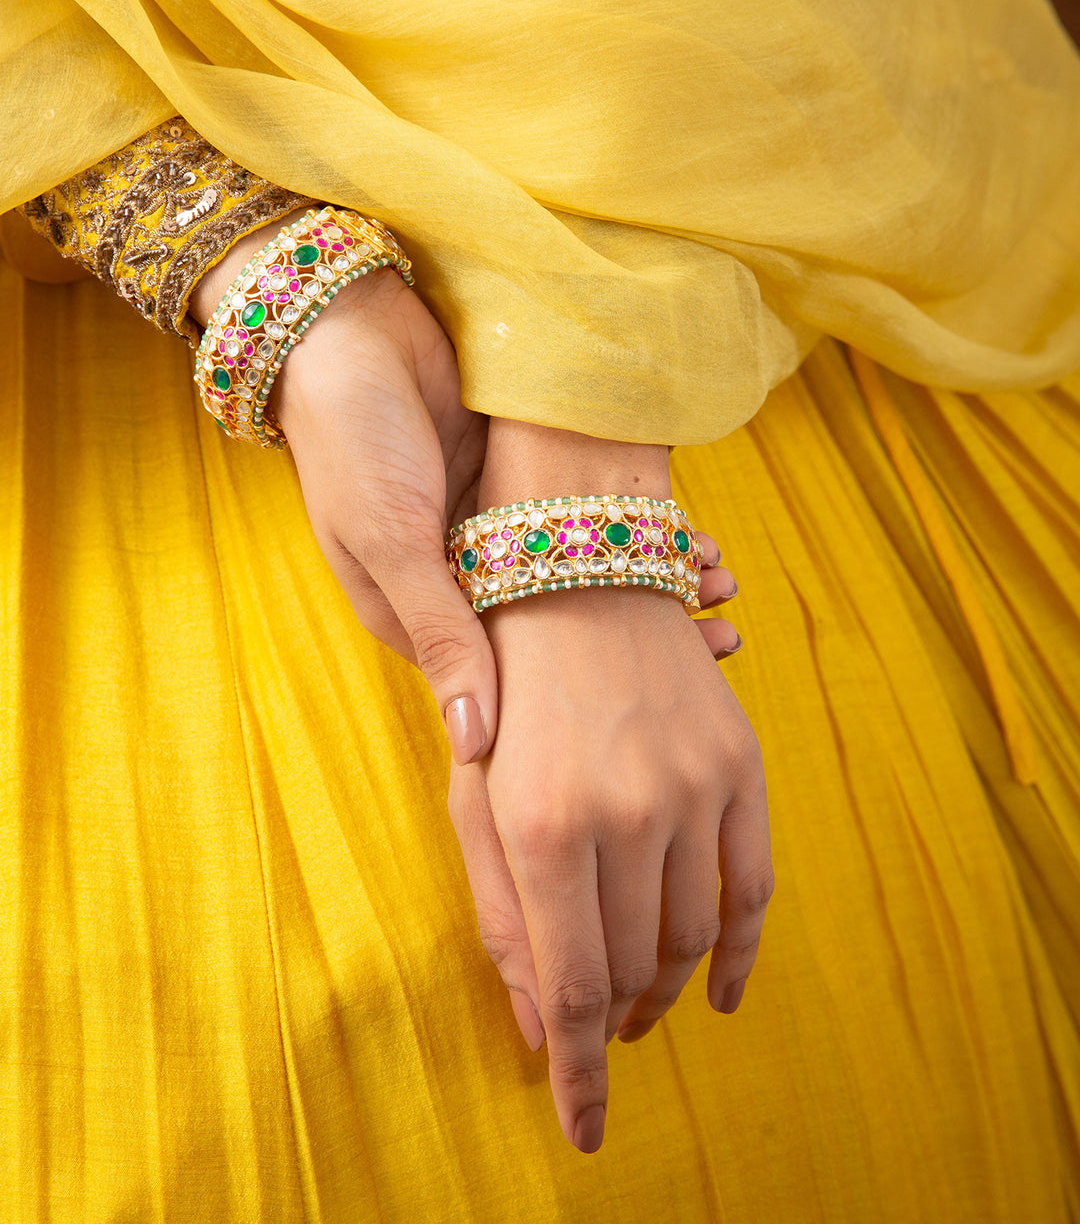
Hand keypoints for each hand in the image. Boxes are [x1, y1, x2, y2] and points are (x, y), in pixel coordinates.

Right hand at [192, 221, 742, 761]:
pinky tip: (687, 530)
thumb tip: (475, 746)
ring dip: (650, 575)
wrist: (345, 326)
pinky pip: (586, 514)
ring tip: (721, 583)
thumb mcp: (390, 541)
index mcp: (423, 616)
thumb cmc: (352, 440)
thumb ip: (441, 634)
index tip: (669, 701)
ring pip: (584, 571)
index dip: (592, 696)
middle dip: (642, 631)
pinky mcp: (516, 480)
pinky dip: (635, 523)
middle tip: (723, 636)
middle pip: (564, 628)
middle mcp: (464, 583)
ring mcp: (493, 528)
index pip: (517, 682)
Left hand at [447, 586, 770, 1154]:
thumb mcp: (472, 799)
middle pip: (633, 969)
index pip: (573, 990)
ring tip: (639, 1006)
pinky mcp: (738, 764)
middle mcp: (625, 813)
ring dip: (664, 990)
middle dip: (612, 1025)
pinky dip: (740, 952)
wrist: (572, 578)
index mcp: (542, 826)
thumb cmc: (504, 696)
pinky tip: (720, 991)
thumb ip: (500, 915)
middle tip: (598, 1040)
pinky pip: (754, 886)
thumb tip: (540, 1029)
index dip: (579, 1073)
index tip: (582, 1127)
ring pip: (691, 937)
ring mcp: (692, 786)